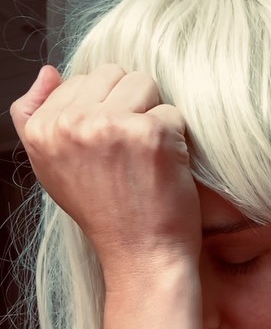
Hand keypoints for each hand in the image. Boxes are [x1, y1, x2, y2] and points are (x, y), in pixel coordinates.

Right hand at [10, 64, 200, 290]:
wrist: (142, 257)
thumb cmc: (105, 213)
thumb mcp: (52, 168)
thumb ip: (38, 116)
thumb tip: (50, 71)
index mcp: (41, 130)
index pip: (80, 80)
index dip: (102, 111)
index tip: (105, 152)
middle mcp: (70, 125)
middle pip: (113, 74)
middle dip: (128, 105)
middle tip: (128, 154)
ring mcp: (111, 127)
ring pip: (143, 83)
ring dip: (153, 116)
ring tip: (145, 157)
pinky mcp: (150, 134)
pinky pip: (171, 111)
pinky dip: (175, 139)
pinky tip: (163, 169)